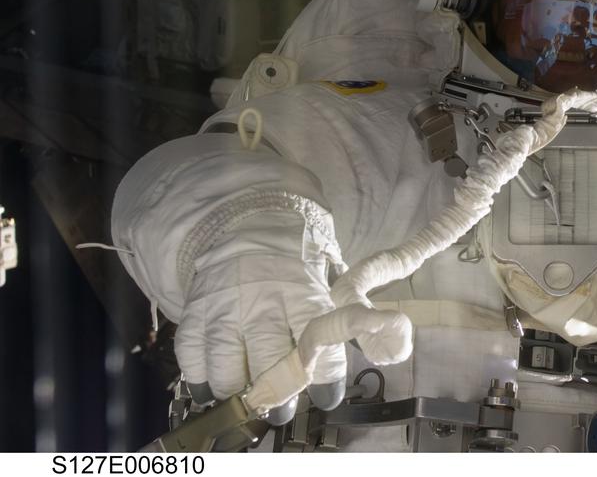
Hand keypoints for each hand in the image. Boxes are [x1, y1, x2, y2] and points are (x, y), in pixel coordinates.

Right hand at [175, 210, 346, 423]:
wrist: (251, 223)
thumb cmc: (296, 261)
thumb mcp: (324, 278)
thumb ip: (335, 314)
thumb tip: (365, 348)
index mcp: (301, 294)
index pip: (317, 343)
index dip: (324, 376)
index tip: (327, 396)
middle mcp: (262, 303)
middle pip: (268, 361)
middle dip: (278, 394)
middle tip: (282, 411)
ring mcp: (225, 308)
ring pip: (226, 367)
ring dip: (237, 392)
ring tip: (248, 400)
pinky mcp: (196, 311)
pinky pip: (193, 355)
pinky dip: (201, 378)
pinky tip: (212, 387)